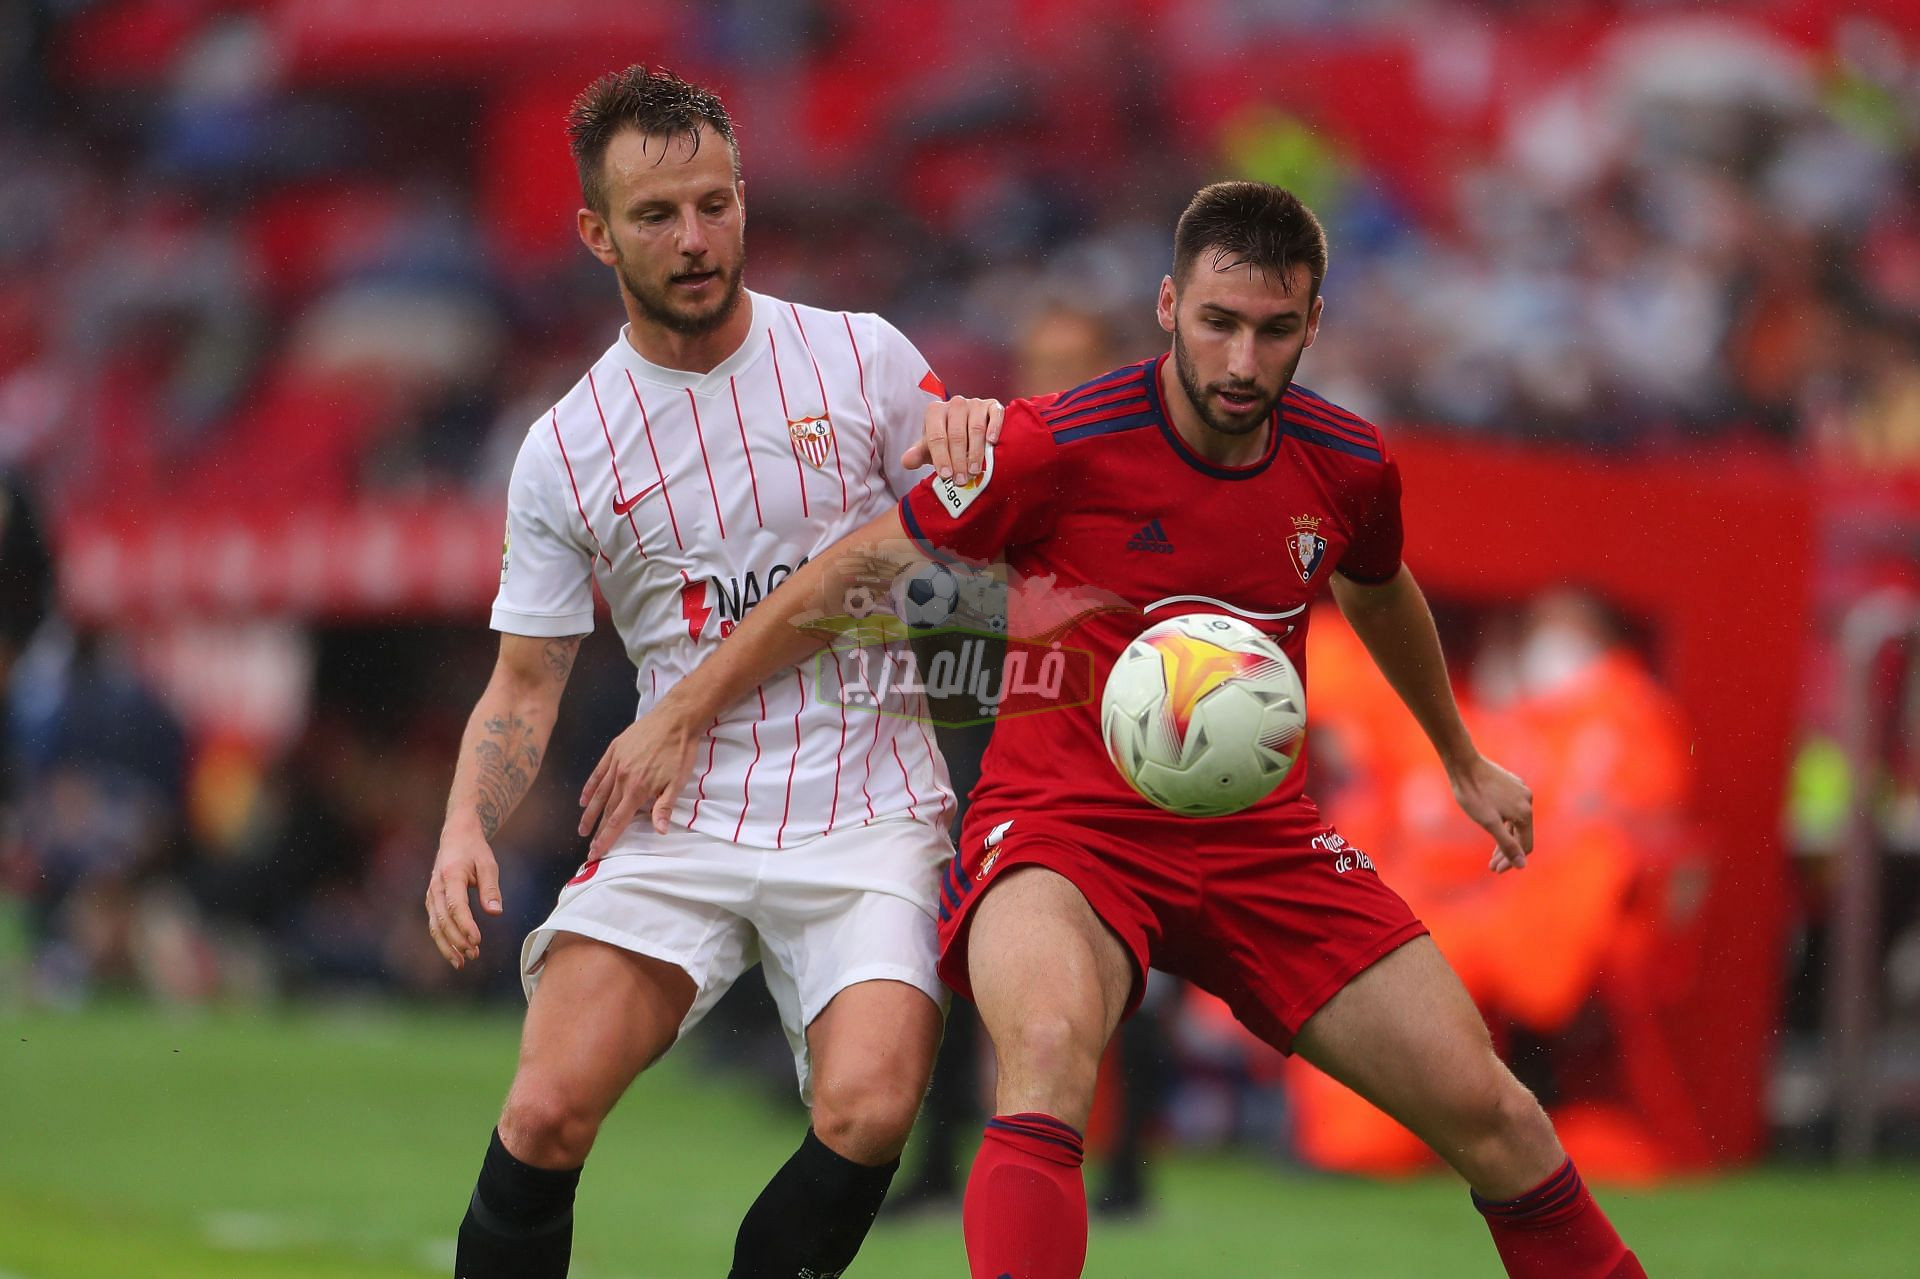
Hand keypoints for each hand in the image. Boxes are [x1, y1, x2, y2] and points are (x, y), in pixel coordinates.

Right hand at [426, 822, 502, 968]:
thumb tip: (495, 913)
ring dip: (447, 945)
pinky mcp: (432, 900)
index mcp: (451, 876)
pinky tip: (454, 952)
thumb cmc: (474, 850)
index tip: (477, 941)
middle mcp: (436, 887)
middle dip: (457, 940)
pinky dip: (442, 939)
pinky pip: (434, 923)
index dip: (465, 926)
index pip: (456, 906)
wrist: (456, 835)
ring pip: (435, 925)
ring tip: (462, 962)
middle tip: (474, 955)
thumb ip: (490, 889)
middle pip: (443, 920)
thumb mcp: (488, 864)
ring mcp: (431, 894)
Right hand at [578, 707, 702, 857]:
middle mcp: (621, 778)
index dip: (606, 839)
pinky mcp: (614, 750)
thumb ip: (664, 807)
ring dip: (590, 813)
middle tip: (589, 848)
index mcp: (637, 789)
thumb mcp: (677, 782)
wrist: (675, 719)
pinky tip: (584, 799)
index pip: (617, 820)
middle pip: (606, 810)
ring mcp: (615, 763)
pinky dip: (589, 787)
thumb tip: (660, 832)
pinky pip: (597, 773)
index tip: (595, 854)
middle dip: (597, 831)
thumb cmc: (680, 752)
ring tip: (582, 828)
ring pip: (599, 793)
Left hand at [900, 397, 1002, 479]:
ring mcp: (974, 403)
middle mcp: (954, 404)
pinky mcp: (992, 406)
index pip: (936, 436)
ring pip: (975, 428)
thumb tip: (907, 461)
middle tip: (961, 480)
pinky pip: (995, 415)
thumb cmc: (946, 442)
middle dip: (958, 460)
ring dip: (976, 452)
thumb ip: (918, 455)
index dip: (941, 457)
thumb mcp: (930, 449)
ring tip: (975, 471)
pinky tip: (992, 443)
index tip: (946, 476)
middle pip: (956, 434)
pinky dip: (994, 428)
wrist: (968, 432)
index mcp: (935, 412)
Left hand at [1447, 754, 1534, 873]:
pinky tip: (1493, 828)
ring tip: (1491, 854)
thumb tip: (1522, 865)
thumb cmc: (1473, 794)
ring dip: (1505, 839)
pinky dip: (1504, 823)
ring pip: (1516, 822)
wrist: (1463, 763)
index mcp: (1525, 812)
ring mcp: (1520, 791)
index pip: (1525, 846)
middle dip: (1506, 853)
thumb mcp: (1489, 823)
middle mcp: (1528, 801)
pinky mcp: (1511, 784)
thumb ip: (1507, 844)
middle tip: (1491, 866)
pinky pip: (1512, 810)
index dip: (1511, 861)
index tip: (1496, 870)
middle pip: (1521, 835)